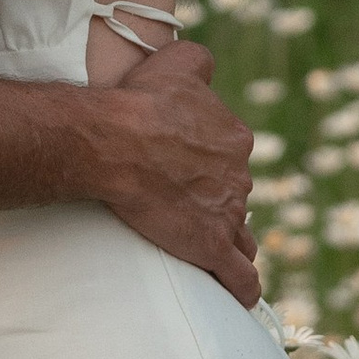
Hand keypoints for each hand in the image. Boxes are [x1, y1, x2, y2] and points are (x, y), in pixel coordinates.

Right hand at [87, 36, 259, 302]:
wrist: (116, 141)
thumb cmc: (141, 101)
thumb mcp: (176, 62)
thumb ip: (200, 62)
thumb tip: (206, 66)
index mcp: (234, 138)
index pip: (232, 157)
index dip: (209, 165)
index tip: (183, 170)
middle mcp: (240, 177)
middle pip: (234, 196)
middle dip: (217, 203)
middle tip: (182, 208)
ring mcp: (228, 215)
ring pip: (242, 235)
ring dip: (231, 242)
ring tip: (213, 252)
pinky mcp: (211, 247)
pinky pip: (240, 277)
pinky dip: (242, 288)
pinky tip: (239, 296)